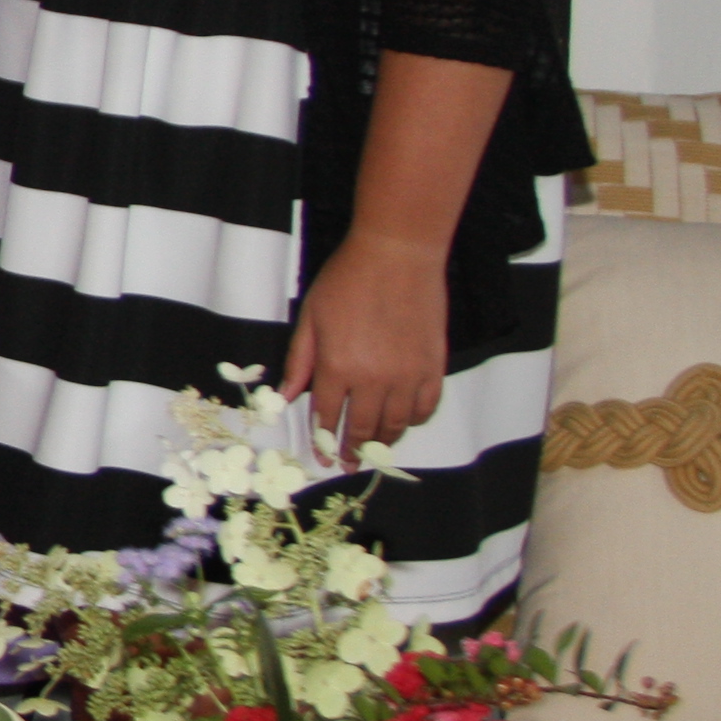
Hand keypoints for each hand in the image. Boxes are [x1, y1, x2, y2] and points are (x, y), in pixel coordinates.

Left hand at [280, 225, 448, 464]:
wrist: (397, 255)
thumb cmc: (347, 280)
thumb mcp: (311, 318)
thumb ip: (300, 361)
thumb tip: (286, 396)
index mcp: (337, 367)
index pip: (327, 416)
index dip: (323, 440)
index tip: (322, 458)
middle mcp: (374, 378)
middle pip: (362, 428)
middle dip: (352, 451)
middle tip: (348, 465)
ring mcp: (408, 375)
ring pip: (396, 424)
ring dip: (383, 442)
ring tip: (374, 452)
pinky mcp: (434, 367)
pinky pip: (426, 407)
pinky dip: (414, 421)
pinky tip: (404, 423)